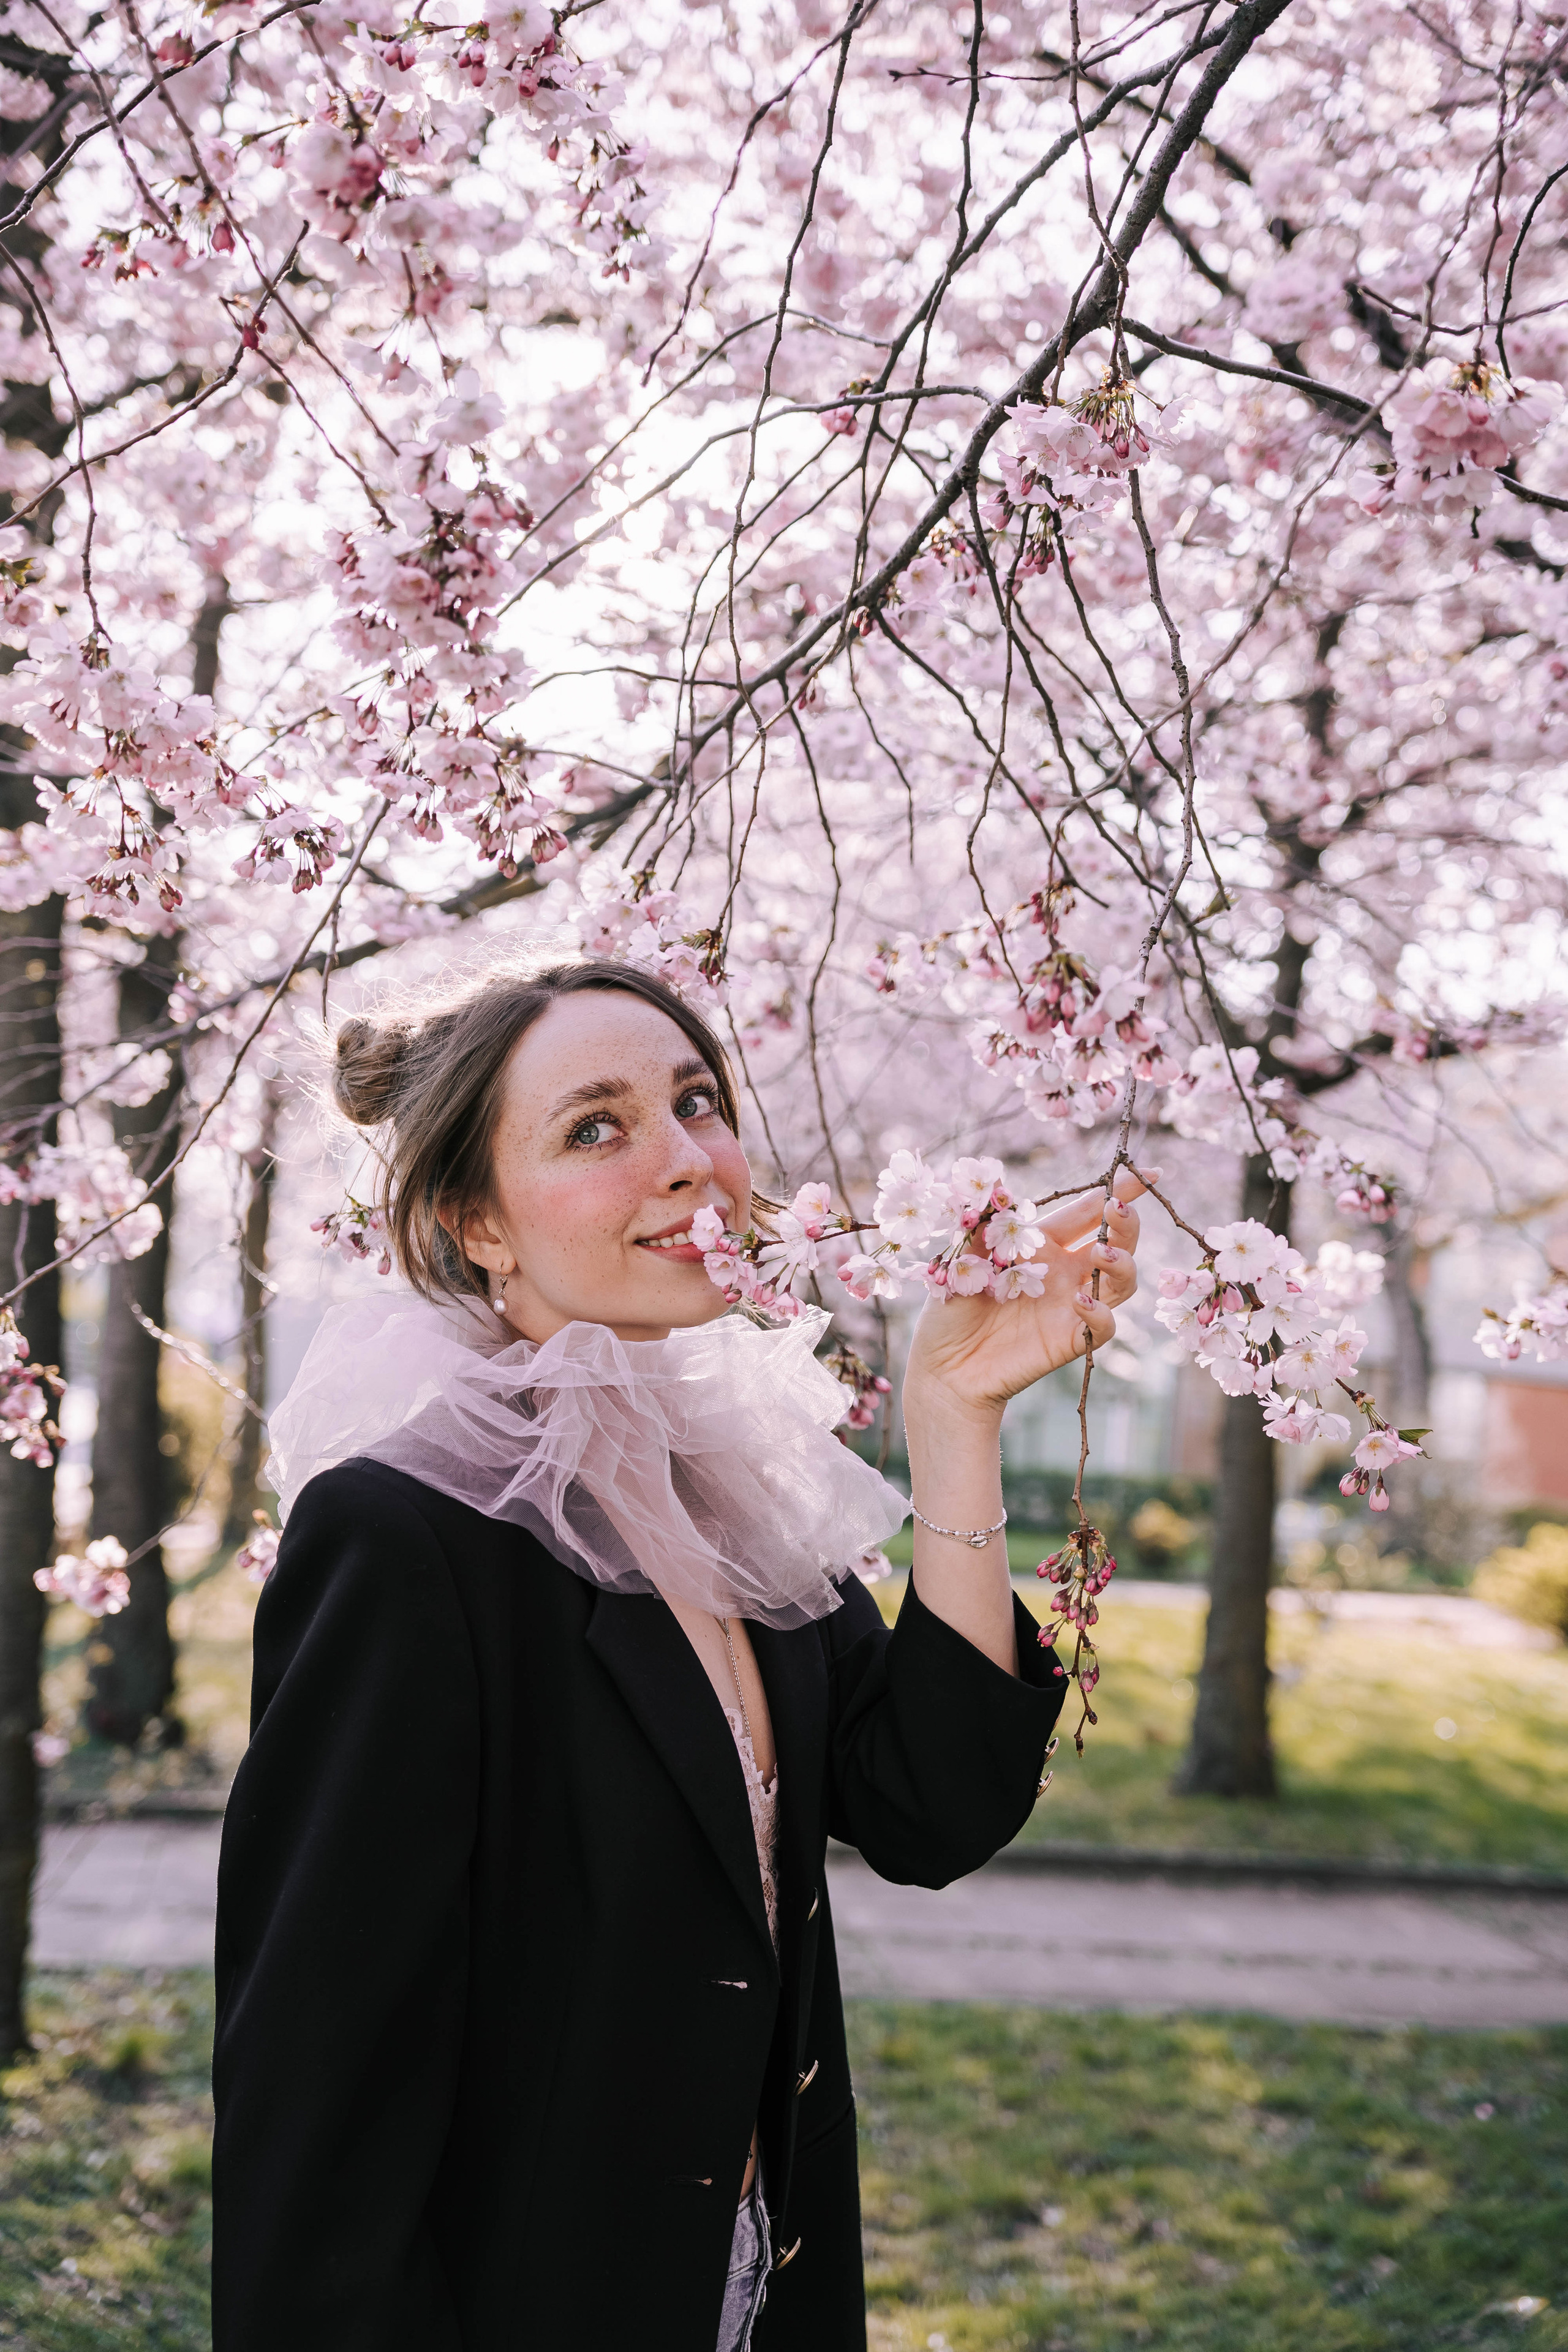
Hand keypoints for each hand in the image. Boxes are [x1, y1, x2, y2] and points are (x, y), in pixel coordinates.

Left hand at [902, 1170, 1146, 1428]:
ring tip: (1101, 1252)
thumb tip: (992, 1179)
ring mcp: (1072, 1307)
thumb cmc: (950, 1308)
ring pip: (1122, 1281)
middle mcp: (1065, 1272)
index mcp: (1043, 1245)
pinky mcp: (1071, 1340)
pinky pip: (1104, 1325)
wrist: (943, 1366)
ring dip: (1121, 1263)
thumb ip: (982, 1223)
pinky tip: (1079, 1300)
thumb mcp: (961, 1259)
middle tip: (1118, 1210)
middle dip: (1126, 1223)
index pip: (1087, 1212)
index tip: (1146, 1173)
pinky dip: (1100, 1312)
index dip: (1118, 1191)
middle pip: (1117, 1242)